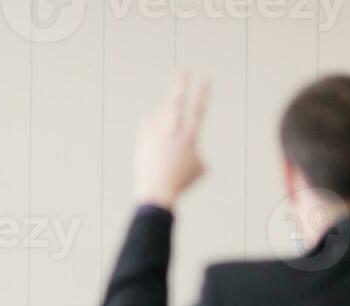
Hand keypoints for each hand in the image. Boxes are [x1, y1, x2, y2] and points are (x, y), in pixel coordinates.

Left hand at [133, 69, 209, 209]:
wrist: (156, 191)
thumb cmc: (181, 182)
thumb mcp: (199, 168)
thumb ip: (197, 151)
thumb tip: (191, 146)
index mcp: (190, 136)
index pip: (199, 108)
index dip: (204, 91)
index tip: (207, 76)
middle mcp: (172, 131)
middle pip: (176, 100)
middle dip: (180, 82)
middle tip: (183, 69)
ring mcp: (156, 134)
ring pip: (160, 112)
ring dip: (165, 111)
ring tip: (168, 127)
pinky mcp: (142, 139)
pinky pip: (148, 123)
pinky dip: (152, 122)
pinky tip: (155, 125)